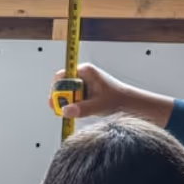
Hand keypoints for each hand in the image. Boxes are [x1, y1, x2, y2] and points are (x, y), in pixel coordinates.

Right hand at [53, 63, 173, 126]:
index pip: (62, 76)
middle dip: (60, 98)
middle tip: (61, 110)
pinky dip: (72, 105)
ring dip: (66, 103)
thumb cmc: (116, 99)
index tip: (55, 101)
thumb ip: (81, 109)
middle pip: (62, 85)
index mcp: (85, 71)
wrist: (127, 102)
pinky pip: (72, 96)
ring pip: (66, 92)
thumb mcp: (98, 106)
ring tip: (72, 112)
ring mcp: (83, 82)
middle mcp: (82, 74)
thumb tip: (65, 111)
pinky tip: (77, 111)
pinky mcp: (84, 90)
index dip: (56, 89)